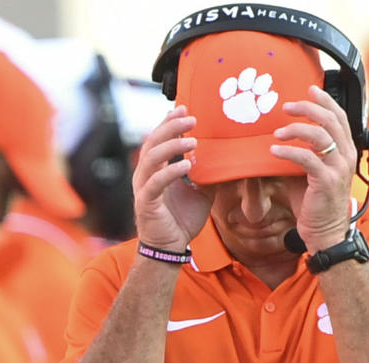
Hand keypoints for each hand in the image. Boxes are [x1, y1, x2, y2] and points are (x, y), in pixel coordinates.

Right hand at [133, 106, 214, 251]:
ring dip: (172, 145)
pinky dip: (171, 171)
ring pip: (152, 158)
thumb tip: (225, 159)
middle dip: (170, 127)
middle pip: (152, 142)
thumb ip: (208, 175)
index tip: (184, 108)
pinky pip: (156, 183)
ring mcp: (143, 188)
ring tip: (192, 139)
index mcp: (155, 170)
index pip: (158, 139)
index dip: (169, 122)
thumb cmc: (181, 220)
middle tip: (190, 117)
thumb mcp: (201, 193)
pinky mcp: (146, 203)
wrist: (170, 248)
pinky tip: (188, 165)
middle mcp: (145, 175)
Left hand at [270, 85, 356, 251]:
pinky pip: (307, 158)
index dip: (325, 100)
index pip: (339, 117)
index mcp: (345, 151)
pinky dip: (288, 152)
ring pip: (320, 135)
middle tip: (286, 106)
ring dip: (296, 129)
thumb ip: (301, 154)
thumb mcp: (308, 173)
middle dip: (308, 108)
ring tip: (277, 132)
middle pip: (331, 120)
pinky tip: (274, 151)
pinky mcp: (326, 181)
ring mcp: (338, 168)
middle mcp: (346, 156)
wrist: (325, 232)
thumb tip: (279, 139)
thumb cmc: (314, 203)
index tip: (309, 89)